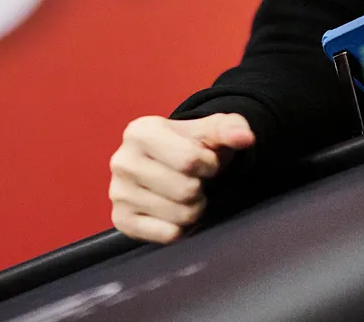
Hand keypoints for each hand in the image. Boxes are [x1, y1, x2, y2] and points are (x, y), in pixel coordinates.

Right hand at [108, 113, 254, 243]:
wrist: (169, 164)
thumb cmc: (191, 146)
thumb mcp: (212, 131)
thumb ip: (230, 129)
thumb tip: (245, 138)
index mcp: (140, 132)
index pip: (189, 160)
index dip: (209, 165)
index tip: (205, 162)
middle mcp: (122, 161)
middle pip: (185, 190)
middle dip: (201, 188)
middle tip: (195, 181)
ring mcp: (118, 193)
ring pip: (179, 215)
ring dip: (194, 209)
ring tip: (185, 195)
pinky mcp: (122, 220)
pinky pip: (168, 235)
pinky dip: (181, 228)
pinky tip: (174, 211)